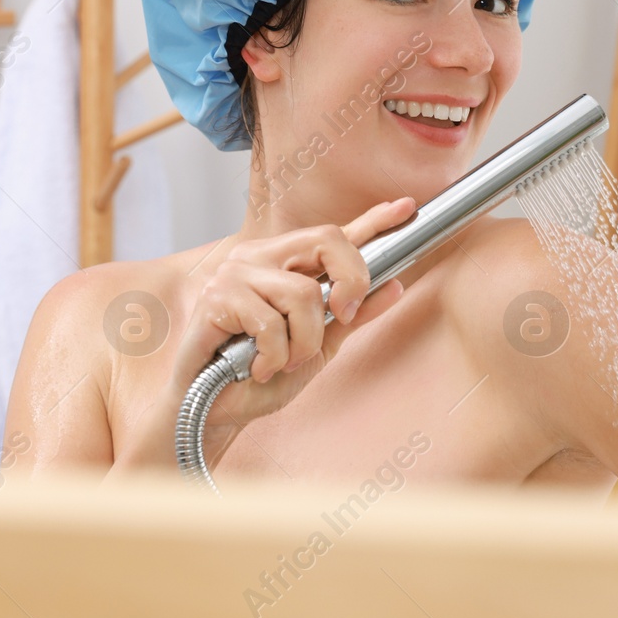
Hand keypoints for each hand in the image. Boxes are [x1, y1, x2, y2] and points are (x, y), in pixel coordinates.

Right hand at [169, 196, 418, 426]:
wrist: (211, 411)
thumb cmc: (257, 378)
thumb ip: (351, 316)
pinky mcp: (216, 297)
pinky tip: (257, 368)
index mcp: (283, 264)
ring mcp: (235, 272)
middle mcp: (258, 257)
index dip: (371, 220)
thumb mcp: (318, 348)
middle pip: (325, 239)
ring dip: (303, 343)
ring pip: (304, 293)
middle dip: (351, 281)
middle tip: (342, 317)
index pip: (332, 235)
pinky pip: (271, 323)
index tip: (406, 207)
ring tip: (281, 362)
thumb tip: (394, 286)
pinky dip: (274, 356)